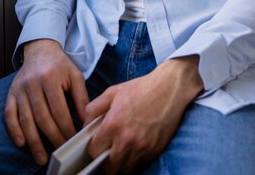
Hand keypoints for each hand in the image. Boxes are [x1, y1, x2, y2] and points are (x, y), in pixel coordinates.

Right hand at [4, 39, 88, 165]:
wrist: (40, 49)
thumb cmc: (59, 64)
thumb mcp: (75, 75)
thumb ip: (81, 97)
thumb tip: (86, 120)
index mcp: (51, 77)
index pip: (59, 109)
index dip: (66, 127)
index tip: (73, 140)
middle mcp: (33, 83)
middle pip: (42, 117)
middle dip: (53, 137)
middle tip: (61, 150)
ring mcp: (20, 89)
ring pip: (26, 120)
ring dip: (34, 141)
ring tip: (42, 157)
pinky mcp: (11, 93)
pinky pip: (10, 115)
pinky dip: (14, 131)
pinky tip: (22, 143)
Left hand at [84, 55, 202, 173]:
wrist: (169, 88)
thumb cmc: (141, 88)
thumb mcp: (112, 92)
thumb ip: (94, 108)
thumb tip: (85, 124)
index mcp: (113, 124)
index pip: (94, 151)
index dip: (93, 149)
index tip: (96, 145)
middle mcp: (126, 139)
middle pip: (109, 167)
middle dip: (106, 162)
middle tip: (107, 153)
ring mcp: (142, 147)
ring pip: (125, 169)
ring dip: (121, 163)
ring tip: (122, 150)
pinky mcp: (154, 150)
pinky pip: (140, 164)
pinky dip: (135, 159)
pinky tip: (135, 146)